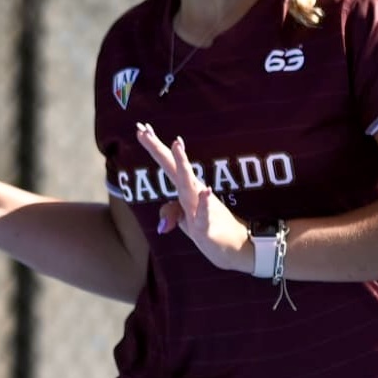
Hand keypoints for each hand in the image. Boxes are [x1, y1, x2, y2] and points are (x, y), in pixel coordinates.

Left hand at [135, 123, 252, 272]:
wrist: (235, 248)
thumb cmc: (209, 228)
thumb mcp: (184, 221)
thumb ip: (171, 213)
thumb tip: (161, 222)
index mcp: (185, 189)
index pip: (168, 165)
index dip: (155, 148)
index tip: (141, 129)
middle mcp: (192, 194)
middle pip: (172, 168)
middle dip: (158, 149)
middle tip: (144, 130)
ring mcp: (199, 208)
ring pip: (188, 184)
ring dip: (182, 164)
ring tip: (176, 143)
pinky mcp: (206, 228)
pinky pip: (205, 214)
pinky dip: (204, 203)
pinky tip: (206, 190)